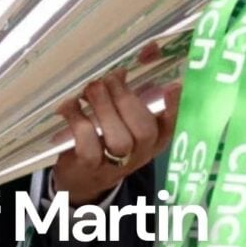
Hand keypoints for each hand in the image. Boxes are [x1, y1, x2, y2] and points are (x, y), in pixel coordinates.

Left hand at [53, 71, 180, 205]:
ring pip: (119, 141)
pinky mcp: (89, 167)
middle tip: (108, 79)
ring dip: (103, 108)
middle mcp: (140, 154)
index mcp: (154, 138)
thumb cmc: (105, 139)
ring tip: (90, 90)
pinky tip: (71, 106)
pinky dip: (78, 121)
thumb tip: (121, 69)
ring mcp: (115, 164)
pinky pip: (88, 146)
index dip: (174, 107)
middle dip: (125, 99)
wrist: (81, 177)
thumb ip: (125, 95)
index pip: (172, 125)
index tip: (173, 86)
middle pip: (145, 131)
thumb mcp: (120, 119)